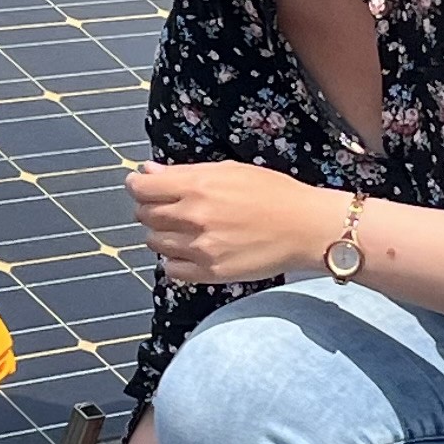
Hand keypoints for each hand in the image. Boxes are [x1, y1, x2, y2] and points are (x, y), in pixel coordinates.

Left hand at [125, 160, 342, 286]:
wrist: (305, 227)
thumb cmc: (273, 193)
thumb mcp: (229, 170)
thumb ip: (184, 173)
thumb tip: (147, 171)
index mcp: (197, 185)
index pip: (141, 188)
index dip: (138, 185)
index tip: (143, 186)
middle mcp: (193, 217)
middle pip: (144, 215)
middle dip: (151, 208)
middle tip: (170, 207)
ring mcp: (200, 247)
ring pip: (154, 243)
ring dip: (162, 234)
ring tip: (185, 229)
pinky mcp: (210, 273)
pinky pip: (171, 269)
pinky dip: (174, 260)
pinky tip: (190, 251)